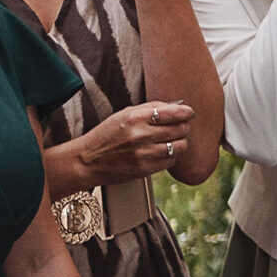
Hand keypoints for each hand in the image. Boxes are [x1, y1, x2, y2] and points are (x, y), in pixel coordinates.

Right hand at [62, 101, 196, 186]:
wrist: (86, 161)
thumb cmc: (106, 135)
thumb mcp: (124, 114)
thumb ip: (150, 108)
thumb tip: (177, 106)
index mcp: (135, 117)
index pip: (174, 113)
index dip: (186, 113)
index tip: (189, 113)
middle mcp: (141, 135)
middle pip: (181, 129)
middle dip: (184, 127)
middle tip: (180, 127)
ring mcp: (144, 154)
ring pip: (180, 146)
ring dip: (180, 143)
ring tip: (171, 140)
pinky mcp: (145, 169)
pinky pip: (171, 161)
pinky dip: (170, 156)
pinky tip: (160, 152)